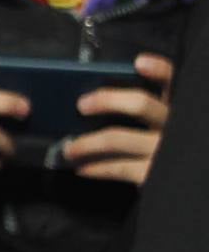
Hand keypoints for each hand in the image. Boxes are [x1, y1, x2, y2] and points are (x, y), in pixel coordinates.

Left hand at [64, 52, 174, 184]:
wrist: (182, 189)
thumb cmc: (164, 152)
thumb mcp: (162, 127)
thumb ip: (145, 112)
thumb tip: (98, 100)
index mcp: (175, 111)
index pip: (173, 83)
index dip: (159, 71)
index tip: (139, 62)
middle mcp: (173, 127)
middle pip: (140, 104)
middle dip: (106, 100)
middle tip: (80, 105)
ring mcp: (164, 151)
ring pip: (117, 138)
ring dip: (85, 143)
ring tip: (68, 148)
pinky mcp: (154, 174)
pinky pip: (118, 167)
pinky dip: (95, 168)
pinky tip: (82, 168)